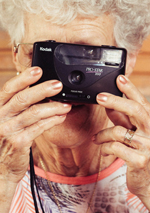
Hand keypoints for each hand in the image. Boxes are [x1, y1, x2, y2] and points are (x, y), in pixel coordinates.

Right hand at [0, 67, 71, 184]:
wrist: (0, 170)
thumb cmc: (4, 143)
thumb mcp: (3, 122)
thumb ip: (14, 106)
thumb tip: (36, 89)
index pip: (8, 88)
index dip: (24, 78)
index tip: (38, 69)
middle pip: (22, 98)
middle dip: (42, 89)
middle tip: (58, 84)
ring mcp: (7, 131)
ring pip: (34, 113)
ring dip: (53, 106)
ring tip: (65, 103)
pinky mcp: (18, 142)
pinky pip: (40, 127)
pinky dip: (52, 120)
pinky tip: (61, 116)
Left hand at [93, 75, 149, 206]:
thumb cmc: (140, 155)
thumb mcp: (133, 134)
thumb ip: (123, 120)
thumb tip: (108, 104)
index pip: (142, 103)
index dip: (131, 89)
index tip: (119, 78)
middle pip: (136, 111)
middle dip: (116, 101)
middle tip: (99, 97)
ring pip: (119, 131)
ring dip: (102, 134)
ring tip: (96, 138)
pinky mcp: (142, 161)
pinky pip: (115, 147)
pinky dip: (105, 147)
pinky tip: (105, 151)